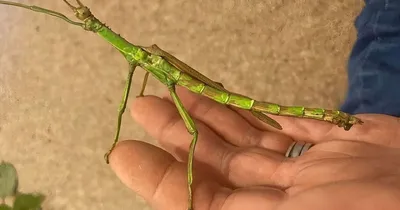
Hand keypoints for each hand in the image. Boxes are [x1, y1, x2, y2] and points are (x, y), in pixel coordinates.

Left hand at [109, 88, 399, 209]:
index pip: (200, 203)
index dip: (160, 179)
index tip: (125, 153)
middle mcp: (282, 201)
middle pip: (219, 165)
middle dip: (180, 135)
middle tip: (145, 107)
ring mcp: (311, 171)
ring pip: (247, 138)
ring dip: (210, 115)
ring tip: (174, 90)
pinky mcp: (337, 142)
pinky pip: (285, 122)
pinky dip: (254, 108)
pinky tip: (224, 95)